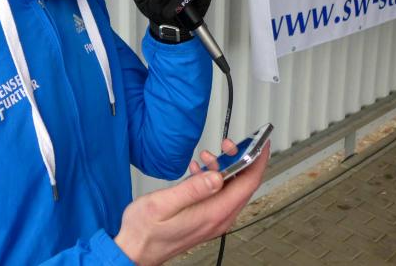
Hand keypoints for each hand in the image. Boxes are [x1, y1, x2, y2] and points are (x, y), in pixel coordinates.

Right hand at [113, 140, 268, 265]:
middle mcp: (217, 219)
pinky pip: (218, 197)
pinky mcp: (204, 220)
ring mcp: (212, 221)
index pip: (247, 184)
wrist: (134, 251)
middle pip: (242, 186)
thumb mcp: (163, 203)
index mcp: (212, 213)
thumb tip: (217, 176)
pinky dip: (212, 180)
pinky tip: (198, 172)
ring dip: (222, 170)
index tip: (261, 144)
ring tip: (206, 157)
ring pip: (229, 190)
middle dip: (239, 161)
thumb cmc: (145, 231)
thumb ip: (192, 189)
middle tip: (228, 145)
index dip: (257, 161)